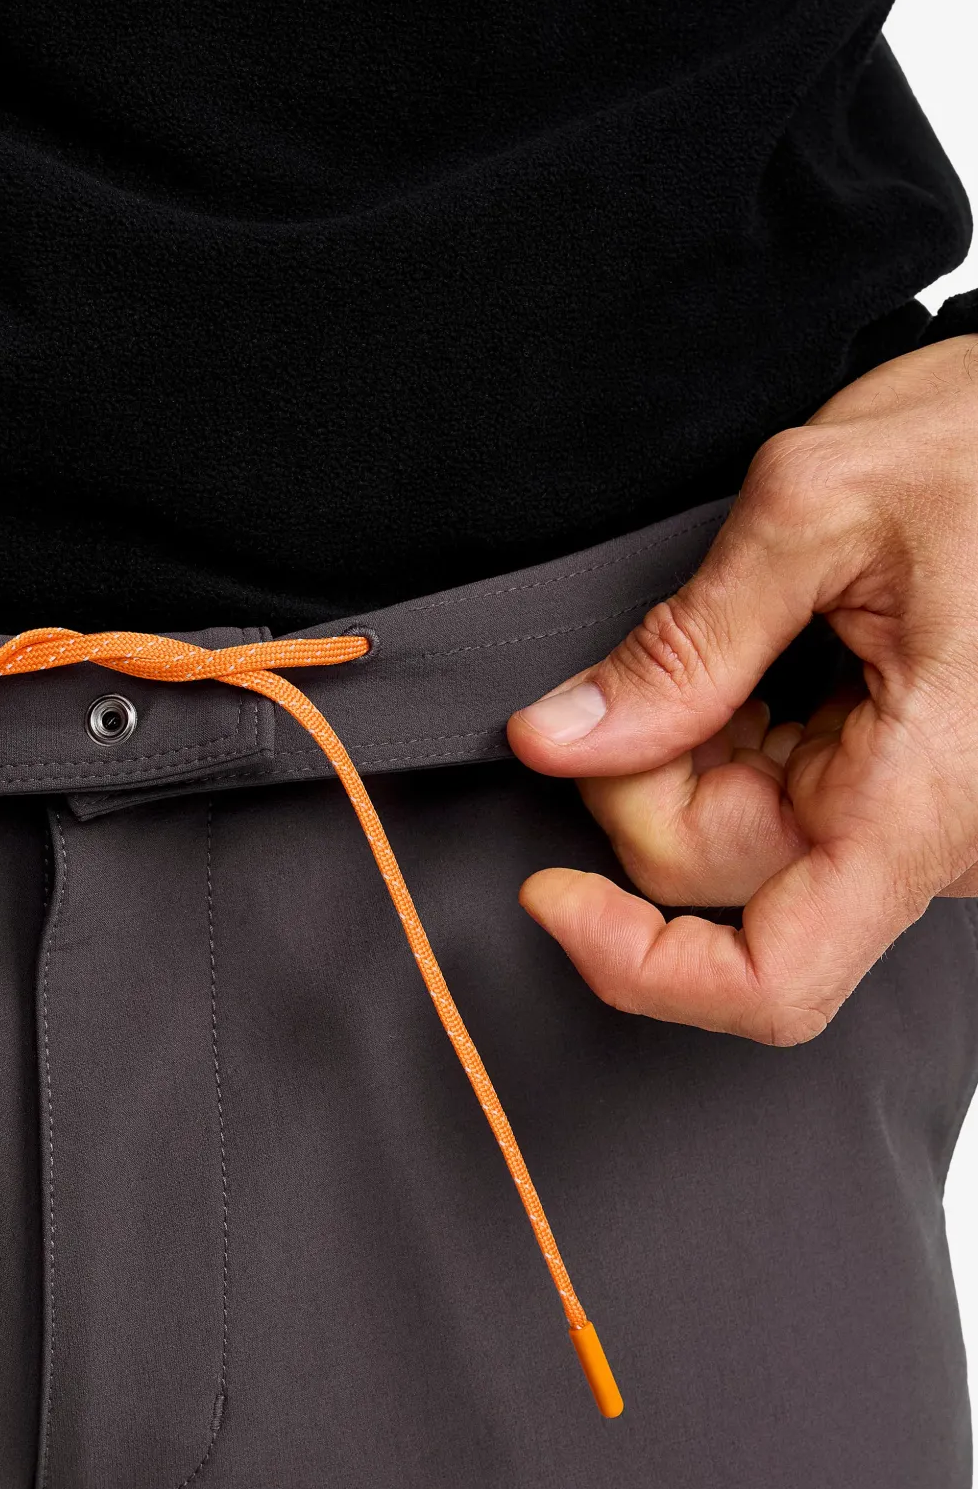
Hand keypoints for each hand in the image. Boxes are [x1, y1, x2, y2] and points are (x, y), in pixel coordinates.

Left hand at [506, 335, 977, 1044]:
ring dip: (693, 749)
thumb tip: (559, 739)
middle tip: (674, 652)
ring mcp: (921, 826)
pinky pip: (771, 809)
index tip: (550, 894)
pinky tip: (780, 663)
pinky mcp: (900, 799)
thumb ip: (681, 646)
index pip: (771, 979)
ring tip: (760, 636)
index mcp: (930, 795)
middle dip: (645, 773)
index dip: (638, 964)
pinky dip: (734, 743)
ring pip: (728, 844)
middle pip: (710, 877)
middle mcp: (937, 838)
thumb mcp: (817, 509)